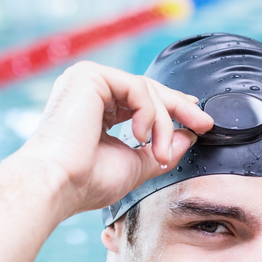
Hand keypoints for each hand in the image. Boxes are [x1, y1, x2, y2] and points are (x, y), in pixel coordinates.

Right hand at [14, 61, 213, 216]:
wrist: (56, 186)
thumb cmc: (84, 182)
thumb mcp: (134, 165)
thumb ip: (159, 150)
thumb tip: (187, 136)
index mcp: (94, 108)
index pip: (141, 101)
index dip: (172, 110)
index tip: (198, 123)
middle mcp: (88, 89)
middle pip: (147, 90)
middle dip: (180, 109)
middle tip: (204, 124)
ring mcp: (86, 79)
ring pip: (146, 90)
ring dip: (163, 122)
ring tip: (160, 153)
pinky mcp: (89, 75)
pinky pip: (137, 88)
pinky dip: (150, 114)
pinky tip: (143, 137)